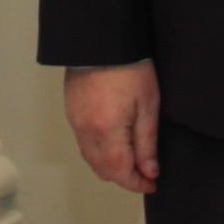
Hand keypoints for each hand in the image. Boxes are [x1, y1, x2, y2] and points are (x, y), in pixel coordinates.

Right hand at [64, 61, 160, 193]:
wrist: (101, 40)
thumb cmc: (129, 67)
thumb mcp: (148, 105)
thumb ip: (147, 142)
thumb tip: (149, 171)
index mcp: (106, 130)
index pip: (119, 172)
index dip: (136, 183)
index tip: (151, 183)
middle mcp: (86, 130)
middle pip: (102, 169)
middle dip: (123, 177)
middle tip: (145, 173)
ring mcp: (75, 121)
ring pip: (90, 158)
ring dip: (110, 166)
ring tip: (132, 159)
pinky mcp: (71, 112)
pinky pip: (83, 143)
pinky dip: (98, 151)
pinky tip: (114, 143)